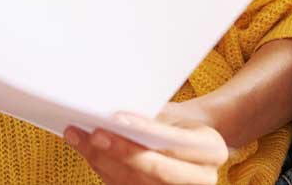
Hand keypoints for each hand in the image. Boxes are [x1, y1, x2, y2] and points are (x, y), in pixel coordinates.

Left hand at [64, 101, 228, 184]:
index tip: (117, 118)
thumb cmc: (178, 121)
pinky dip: (103, 169)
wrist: (191, 139)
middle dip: (120, 151)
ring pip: (136, 183)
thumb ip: (154, 120)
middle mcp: (202, 178)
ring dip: (102, 161)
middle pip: (154, 170)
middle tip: (92, 133)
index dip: (146, 132)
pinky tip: (87, 151)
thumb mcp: (175, 114)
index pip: (173, 144)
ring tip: (79, 137)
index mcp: (212, 149)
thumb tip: (114, 115)